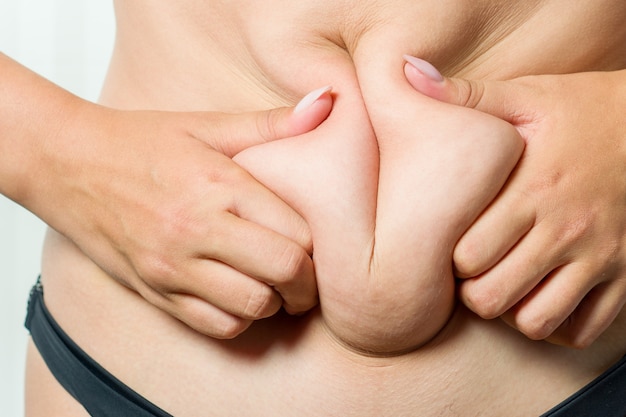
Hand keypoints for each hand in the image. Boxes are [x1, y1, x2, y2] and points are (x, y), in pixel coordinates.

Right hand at [36, 86, 332, 337]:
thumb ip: (272, 123)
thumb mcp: (207, 125)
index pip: (298, 232)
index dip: (318, 245)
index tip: (315, 245)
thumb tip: (329, 100)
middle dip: (307, 281)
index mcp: (219, 185)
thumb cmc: (141, 142)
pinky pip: (215, 326)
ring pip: (253, 306)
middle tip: (306, 274)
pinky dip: (238, 319)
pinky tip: (238, 295)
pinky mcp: (155, 291)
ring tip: (273, 285)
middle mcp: (197, 229)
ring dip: (275, 301)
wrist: (67, 164)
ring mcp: (173, 266)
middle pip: (283, 272)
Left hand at [404, 56, 625, 347]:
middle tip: (473, 272)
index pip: (468, 256)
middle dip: (472, 291)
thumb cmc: (583, 111)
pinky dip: (558, 326)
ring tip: (506, 287)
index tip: (452, 246)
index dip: (450, 258)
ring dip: (511, 312)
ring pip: (537, 321)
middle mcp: (564, 230)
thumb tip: (408, 76)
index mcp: (532, 190)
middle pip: (493, 297)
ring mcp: (598, 257)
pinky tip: (543, 298)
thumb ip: (467, 95)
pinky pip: (585, 329)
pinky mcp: (624, 274)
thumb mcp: (527, 96)